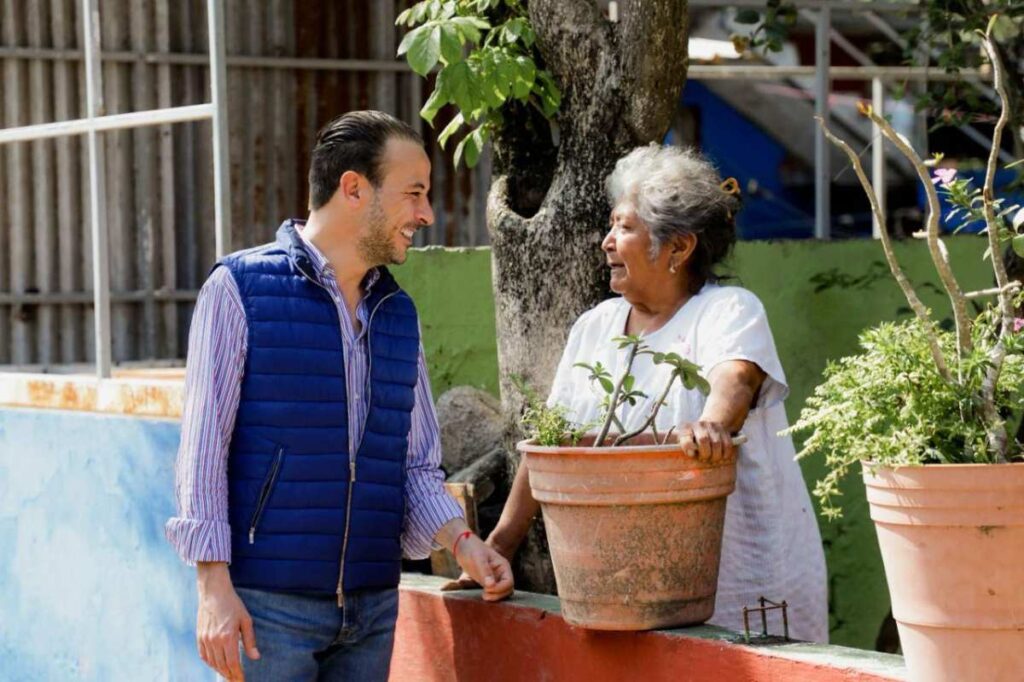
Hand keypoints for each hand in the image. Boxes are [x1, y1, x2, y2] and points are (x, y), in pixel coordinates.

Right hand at [196, 563, 259, 680]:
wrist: (213, 592)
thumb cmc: (233, 604)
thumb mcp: (246, 620)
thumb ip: (250, 641)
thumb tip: (256, 657)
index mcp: (228, 637)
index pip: (233, 663)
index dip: (238, 675)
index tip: (242, 681)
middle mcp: (214, 640)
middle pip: (222, 666)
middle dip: (230, 676)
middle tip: (236, 681)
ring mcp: (205, 639)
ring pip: (213, 663)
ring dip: (221, 671)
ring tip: (229, 676)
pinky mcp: (199, 637)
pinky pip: (204, 656)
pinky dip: (211, 663)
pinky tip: (217, 665)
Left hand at [450, 534, 513, 600]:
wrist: (463, 546)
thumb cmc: (472, 549)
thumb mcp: (478, 559)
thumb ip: (485, 572)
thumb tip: (491, 586)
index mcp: (503, 566)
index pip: (509, 582)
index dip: (500, 589)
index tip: (487, 589)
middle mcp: (501, 573)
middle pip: (507, 590)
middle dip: (498, 595)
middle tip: (484, 595)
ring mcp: (494, 578)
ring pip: (502, 593)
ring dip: (495, 597)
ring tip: (483, 596)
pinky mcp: (487, 582)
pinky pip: (493, 592)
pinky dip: (490, 596)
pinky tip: (481, 595)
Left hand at [677, 421, 737, 463]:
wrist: (705, 427)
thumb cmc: (691, 440)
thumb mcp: (681, 441)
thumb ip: (678, 447)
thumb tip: (682, 455)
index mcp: (686, 428)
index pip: (686, 438)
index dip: (688, 447)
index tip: (691, 455)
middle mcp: (699, 425)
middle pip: (703, 439)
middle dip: (705, 453)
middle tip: (705, 459)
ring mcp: (712, 426)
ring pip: (716, 443)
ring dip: (716, 455)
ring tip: (713, 460)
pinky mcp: (724, 430)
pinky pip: (727, 444)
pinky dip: (726, 453)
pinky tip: (722, 457)